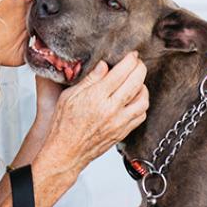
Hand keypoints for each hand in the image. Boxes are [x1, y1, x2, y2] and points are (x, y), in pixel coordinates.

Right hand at [37, 52, 148, 175]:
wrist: (66, 152)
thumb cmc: (63, 125)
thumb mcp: (69, 96)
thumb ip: (89, 79)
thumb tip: (104, 65)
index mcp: (96, 96)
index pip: (121, 71)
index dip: (130, 59)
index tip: (131, 55)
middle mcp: (111, 108)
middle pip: (136, 82)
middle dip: (140, 68)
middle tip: (137, 63)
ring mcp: (119, 122)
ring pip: (143, 99)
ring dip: (142, 86)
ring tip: (136, 81)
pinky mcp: (123, 132)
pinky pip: (141, 115)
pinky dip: (141, 104)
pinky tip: (133, 99)